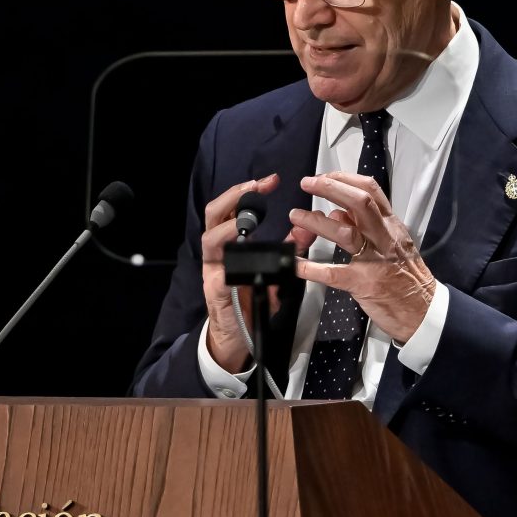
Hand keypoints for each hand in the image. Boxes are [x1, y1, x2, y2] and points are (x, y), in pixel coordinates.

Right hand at [198, 173, 301, 372]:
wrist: (238, 335)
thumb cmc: (253, 299)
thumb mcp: (275, 271)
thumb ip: (289, 250)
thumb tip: (307, 228)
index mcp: (230, 243)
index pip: (234, 208)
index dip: (249, 191)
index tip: (270, 181)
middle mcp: (218, 253)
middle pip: (214, 215)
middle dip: (233, 198)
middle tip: (254, 188)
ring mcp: (214, 272)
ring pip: (209, 241)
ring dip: (226, 229)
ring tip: (243, 223)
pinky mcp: (215, 294)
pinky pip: (218, 279)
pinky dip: (226, 271)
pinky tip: (235, 266)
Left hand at [288, 172, 438, 341]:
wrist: (423, 311)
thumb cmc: (408, 277)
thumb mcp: (393, 244)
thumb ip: (368, 226)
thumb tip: (339, 211)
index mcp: (391, 226)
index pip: (371, 191)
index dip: (345, 179)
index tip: (324, 176)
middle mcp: (385, 237)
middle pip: (360, 203)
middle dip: (331, 188)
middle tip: (307, 184)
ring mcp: (375, 260)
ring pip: (346, 232)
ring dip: (317, 222)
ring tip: (296, 217)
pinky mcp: (365, 284)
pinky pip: (334, 273)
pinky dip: (312, 268)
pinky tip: (296, 265)